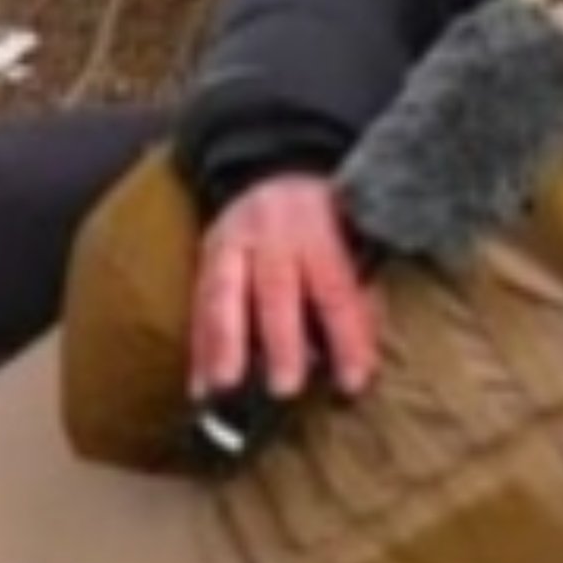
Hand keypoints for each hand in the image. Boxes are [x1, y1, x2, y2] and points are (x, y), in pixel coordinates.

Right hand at [186, 174, 378, 401]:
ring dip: (225, 345)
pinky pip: (199, 306)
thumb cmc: (326, 222)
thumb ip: (360, 295)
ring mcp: (230, 240)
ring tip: (226, 387)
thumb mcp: (354, 239)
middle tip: (285, 388)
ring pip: (225, 295)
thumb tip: (363, 360)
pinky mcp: (204, 257)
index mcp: (317, 223)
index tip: (351, 382)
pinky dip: (199, 349)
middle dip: (280, 341)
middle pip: (275, 289)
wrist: (275, 174)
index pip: (334, 288)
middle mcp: (271, 229)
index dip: (346, 336)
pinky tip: (200, 386)